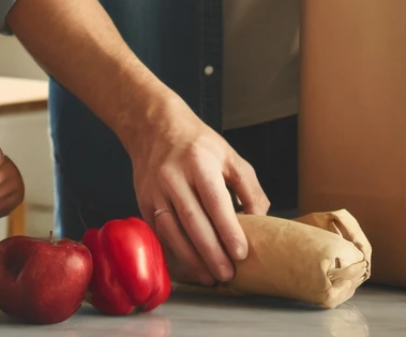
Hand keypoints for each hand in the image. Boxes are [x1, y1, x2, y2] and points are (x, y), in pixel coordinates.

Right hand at [124, 102, 267, 285]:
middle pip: (193, 221)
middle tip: (227, 275)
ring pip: (172, 231)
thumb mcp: (229, 156)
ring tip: (209, 277)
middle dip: (211, 252)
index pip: (215, 201)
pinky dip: (174, 251)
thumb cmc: (197, 144)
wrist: (154, 128)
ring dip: (191, 258)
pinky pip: (159, 232)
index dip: (228, 230)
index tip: (241, 253)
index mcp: (199, 163)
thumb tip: (261, 219)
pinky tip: (188, 266)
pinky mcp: (144, 202)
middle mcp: (173, 177)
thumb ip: (249, 187)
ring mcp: (155, 190)